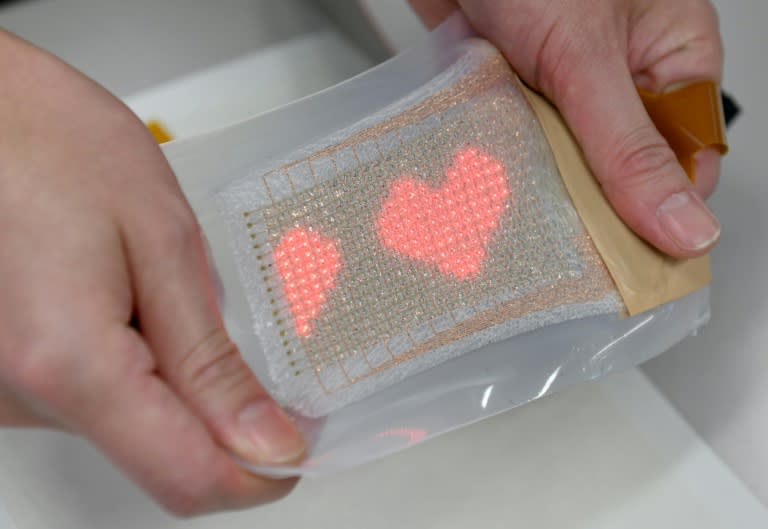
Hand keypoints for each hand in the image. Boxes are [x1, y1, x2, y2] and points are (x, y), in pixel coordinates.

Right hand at [0, 31, 304, 514]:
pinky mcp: (1, 378)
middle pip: (158, 453)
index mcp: (70, 366)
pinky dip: (127, 361)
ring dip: (168, 376)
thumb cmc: (53, 145)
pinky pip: (87, 396)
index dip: (256, 474)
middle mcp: (18, 398)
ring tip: (153, 287)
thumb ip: (209, 359)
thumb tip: (265, 442)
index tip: (296, 445)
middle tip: (229, 324)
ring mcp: (1, 393)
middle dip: (217, 410)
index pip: (187, 477)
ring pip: (125, 424)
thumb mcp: (161, 241)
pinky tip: (120, 297)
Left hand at [410, 0, 723, 256]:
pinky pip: (515, 141)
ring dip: (540, 180)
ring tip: (521, 213)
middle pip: (619, 167)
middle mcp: (617, 74)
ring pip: (562, 160)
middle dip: (590, 201)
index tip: (633, 256)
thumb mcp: (587, 59)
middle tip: (566, 244)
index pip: (683, 159)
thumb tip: (686, 225)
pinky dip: (501, 160)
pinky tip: (487, 185)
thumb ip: (628, 148)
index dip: (660, 209)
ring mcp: (560, 83)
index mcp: (670, 56)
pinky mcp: (511, 87)